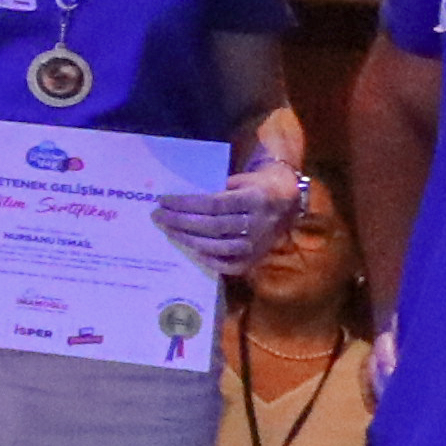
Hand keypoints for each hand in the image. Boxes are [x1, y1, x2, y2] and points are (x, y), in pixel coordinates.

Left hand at [162, 160, 309, 271]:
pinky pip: (232, 265)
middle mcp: (259, 223)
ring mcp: (260, 243)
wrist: (288, 200)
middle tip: (158, 216)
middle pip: (213, 226)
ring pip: (219, 247)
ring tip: (169, 231)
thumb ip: (216, 189)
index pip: (214, 204)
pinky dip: (210, 260)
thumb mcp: (241, 180)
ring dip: (189, 240)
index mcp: (255, 198)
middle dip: (180, 222)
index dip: (186, 204)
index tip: (164, 201)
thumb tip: (179, 200)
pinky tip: (193, 251)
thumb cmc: (256, 186)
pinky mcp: (258, 257)